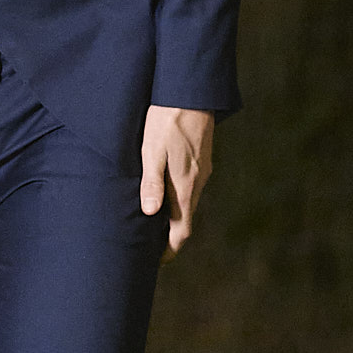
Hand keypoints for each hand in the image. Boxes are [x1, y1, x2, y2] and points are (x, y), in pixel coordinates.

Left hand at [140, 106, 214, 257]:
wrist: (190, 91)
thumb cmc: (165, 119)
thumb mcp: (151, 150)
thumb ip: (151, 182)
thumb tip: (150, 214)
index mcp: (185, 185)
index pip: (182, 230)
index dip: (170, 249)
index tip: (157, 261)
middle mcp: (198, 181)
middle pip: (186, 219)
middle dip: (170, 236)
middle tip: (149, 245)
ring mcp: (202, 170)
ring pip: (189, 202)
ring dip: (173, 215)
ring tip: (152, 222)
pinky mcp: (201, 159)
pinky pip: (190, 187)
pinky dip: (178, 198)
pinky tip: (163, 192)